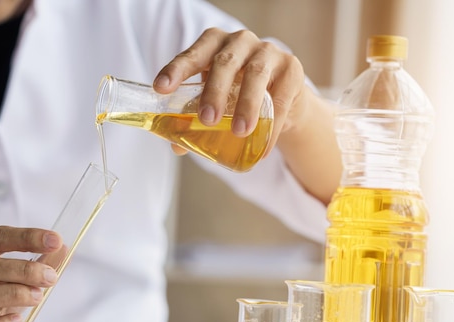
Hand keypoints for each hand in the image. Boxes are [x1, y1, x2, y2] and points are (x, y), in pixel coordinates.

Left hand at [153, 27, 305, 155]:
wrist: (282, 100)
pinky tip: (263, 146)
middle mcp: (240, 42)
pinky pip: (280, 97)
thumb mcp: (216, 103)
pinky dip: (271, 124)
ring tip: (239, 132)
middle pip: (225, 61)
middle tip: (207, 119)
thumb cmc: (239, 95)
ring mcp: (268, 52)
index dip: (176, 70)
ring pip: (256, 74)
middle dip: (214, 91)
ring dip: (246, 104)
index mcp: (214, 45)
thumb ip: (195, 121)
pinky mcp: (292, 69)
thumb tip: (177, 147)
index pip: (193, 54)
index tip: (161, 88)